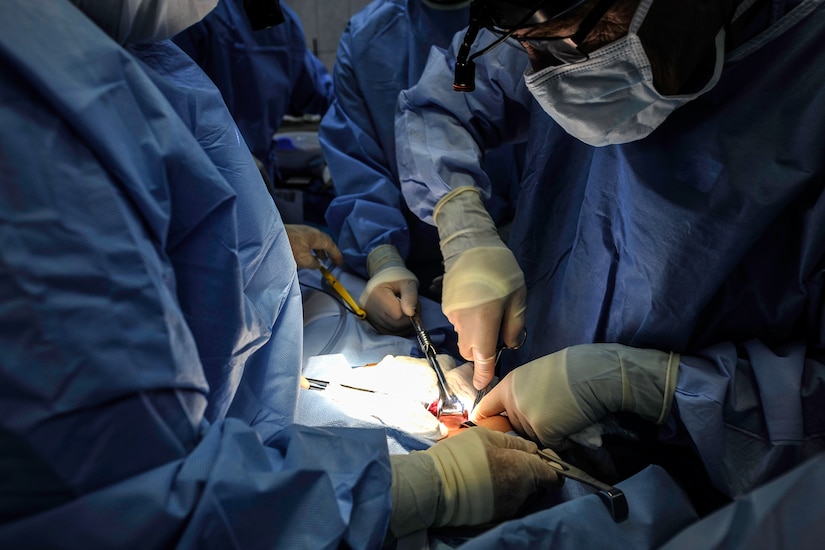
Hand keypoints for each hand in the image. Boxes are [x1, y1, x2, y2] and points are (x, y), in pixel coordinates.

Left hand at [284, 224, 342, 268]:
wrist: (268, 238)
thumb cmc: (288, 248)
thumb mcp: (303, 260)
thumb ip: (313, 263)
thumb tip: (317, 263)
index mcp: (316, 236)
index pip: (331, 245)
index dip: (337, 255)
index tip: (341, 263)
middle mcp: (311, 231)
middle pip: (325, 241)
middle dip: (330, 251)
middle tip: (334, 260)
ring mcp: (302, 230)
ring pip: (316, 240)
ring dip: (320, 249)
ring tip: (321, 258)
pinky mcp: (294, 232)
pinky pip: (309, 240)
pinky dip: (313, 248)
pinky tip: (308, 254)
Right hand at [358, 244, 417, 334]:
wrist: (384, 276)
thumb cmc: (398, 277)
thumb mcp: (409, 282)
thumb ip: (411, 297)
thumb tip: (410, 313)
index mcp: (376, 293)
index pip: (397, 314)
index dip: (410, 312)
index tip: (413, 303)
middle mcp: (368, 306)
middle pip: (394, 324)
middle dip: (408, 319)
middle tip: (411, 307)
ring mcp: (366, 315)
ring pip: (391, 330)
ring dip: (403, 324)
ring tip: (404, 310)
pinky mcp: (368, 321)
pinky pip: (386, 332)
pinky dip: (396, 328)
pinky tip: (398, 318)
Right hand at [388, 427, 560, 537]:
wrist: (435, 486)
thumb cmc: (462, 455)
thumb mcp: (487, 436)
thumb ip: (513, 442)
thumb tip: (530, 449)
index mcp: (524, 470)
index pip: (552, 474)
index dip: (549, 465)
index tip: (540, 458)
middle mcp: (522, 493)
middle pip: (534, 482)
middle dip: (525, 472)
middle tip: (505, 459)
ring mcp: (509, 508)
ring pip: (518, 493)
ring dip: (511, 482)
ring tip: (489, 472)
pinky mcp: (495, 517)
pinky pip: (505, 502)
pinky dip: (499, 493)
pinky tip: (482, 484)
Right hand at [434, 187, 525, 389]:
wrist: (469, 244)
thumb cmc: (500, 271)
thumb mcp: (517, 297)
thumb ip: (514, 326)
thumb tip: (510, 345)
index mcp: (483, 324)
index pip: (482, 358)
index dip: (483, 375)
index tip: (482, 386)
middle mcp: (464, 324)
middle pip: (470, 350)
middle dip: (481, 351)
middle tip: (498, 334)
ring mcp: (452, 314)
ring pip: (465, 335)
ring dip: (476, 332)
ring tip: (490, 310)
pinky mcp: (447, 305)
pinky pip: (460, 321)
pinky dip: (469, 319)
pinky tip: (478, 301)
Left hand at [472, 343, 680, 447]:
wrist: (592, 374)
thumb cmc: (570, 370)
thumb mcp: (535, 374)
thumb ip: (521, 392)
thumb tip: (516, 410)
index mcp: (509, 386)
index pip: (486, 408)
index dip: (485, 419)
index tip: (486, 426)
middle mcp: (513, 402)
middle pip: (515, 427)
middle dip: (530, 425)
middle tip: (551, 412)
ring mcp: (527, 417)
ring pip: (533, 437)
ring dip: (547, 432)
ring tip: (563, 414)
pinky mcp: (543, 431)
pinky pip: (550, 443)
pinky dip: (562, 439)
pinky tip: (570, 423)